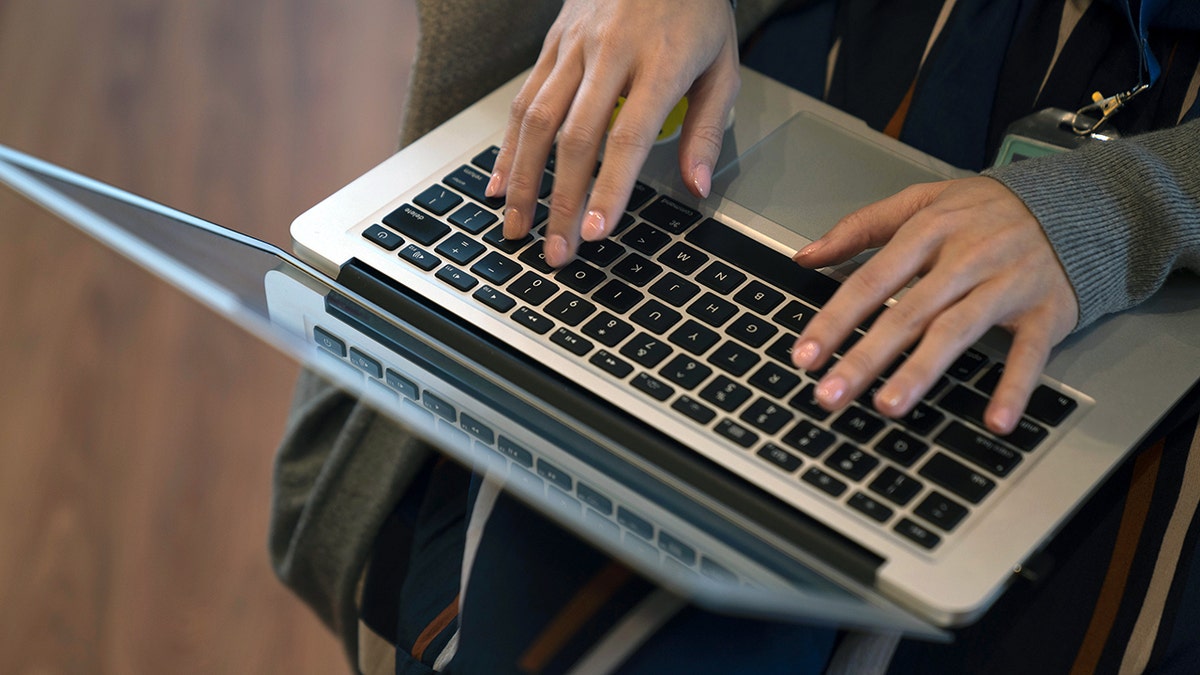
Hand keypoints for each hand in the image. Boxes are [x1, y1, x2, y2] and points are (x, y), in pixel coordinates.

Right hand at [486, 0, 739, 266]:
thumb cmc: (694, 10)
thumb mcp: (722, 64)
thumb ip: (707, 129)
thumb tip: (696, 188)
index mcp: (660, 61)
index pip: (627, 136)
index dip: (608, 188)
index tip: (595, 232)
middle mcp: (610, 53)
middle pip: (575, 137)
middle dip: (560, 201)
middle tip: (556, 251)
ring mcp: (574, 46)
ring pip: (537, 121)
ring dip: (524, 181)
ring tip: (517, 227)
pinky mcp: (552, 44)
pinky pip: (523, 100)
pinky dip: (508, 147)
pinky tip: (499, 183)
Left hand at [791, 177, 1079, 435]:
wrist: (1077, 204)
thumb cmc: (988, 209)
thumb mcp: (923, 201)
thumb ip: (861, 227)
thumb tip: (806, 255)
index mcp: (930, 230)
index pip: (871, 280)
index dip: (835, 320)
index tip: (805, 355)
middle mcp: (966, 257)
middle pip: (907, 313)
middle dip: (865, 357)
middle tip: (830, 395)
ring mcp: (1006, 284)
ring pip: (956, 331)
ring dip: (921, 371)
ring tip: (888, 405)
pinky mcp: (1046, 311)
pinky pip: (1028, 353)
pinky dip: (1014, 387)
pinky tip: (994, 420)